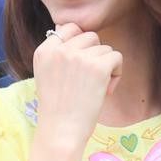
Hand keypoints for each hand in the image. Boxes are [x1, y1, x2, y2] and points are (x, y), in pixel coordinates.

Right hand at [32, 23, 122, 150]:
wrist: (61, 132)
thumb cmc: (58, 109)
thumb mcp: (47, 75)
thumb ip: (57, 53)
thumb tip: (73, 29)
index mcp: (44, 51)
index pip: (68, 28)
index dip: (79, 44)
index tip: (80, 67)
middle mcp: (59, 49)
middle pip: (90, 36)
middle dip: (94, 55)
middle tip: (89, 80)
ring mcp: (78, 56)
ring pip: (105, 47)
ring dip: (106, 66)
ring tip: (96, 88)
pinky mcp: (98, 66)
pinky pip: (116, 57)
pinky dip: (116, 73)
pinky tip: (106, 90)